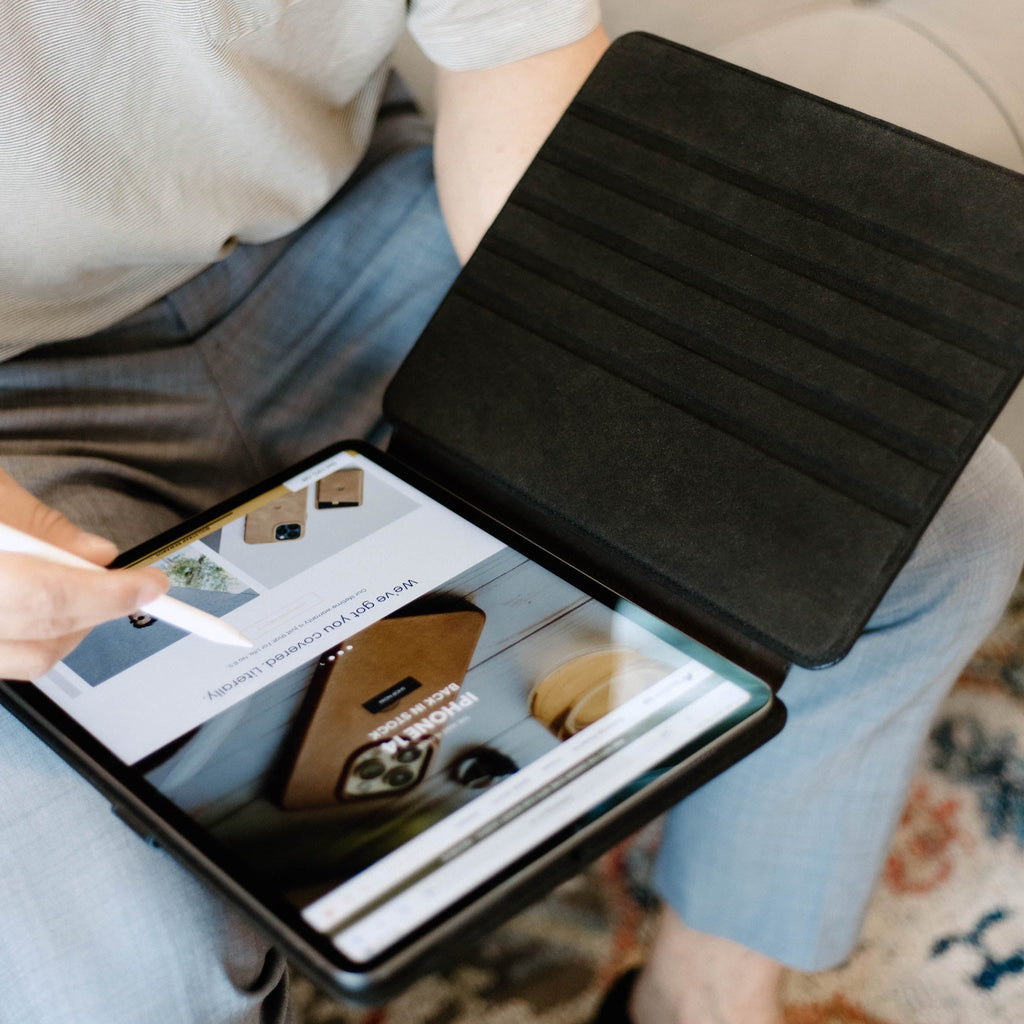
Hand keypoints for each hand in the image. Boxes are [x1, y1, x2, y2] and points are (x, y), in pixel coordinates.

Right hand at [0, 468, 169, 680]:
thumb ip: (46, 529)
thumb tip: (102, 557)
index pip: (48, 598)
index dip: (110, 594)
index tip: (152, 585)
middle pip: (45, 637)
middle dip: (100, 609)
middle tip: (133, 584)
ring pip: (31, 661)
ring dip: (74, 628)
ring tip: (88, 590)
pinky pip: (10, 660)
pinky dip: (41, 638)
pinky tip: (53, 607)